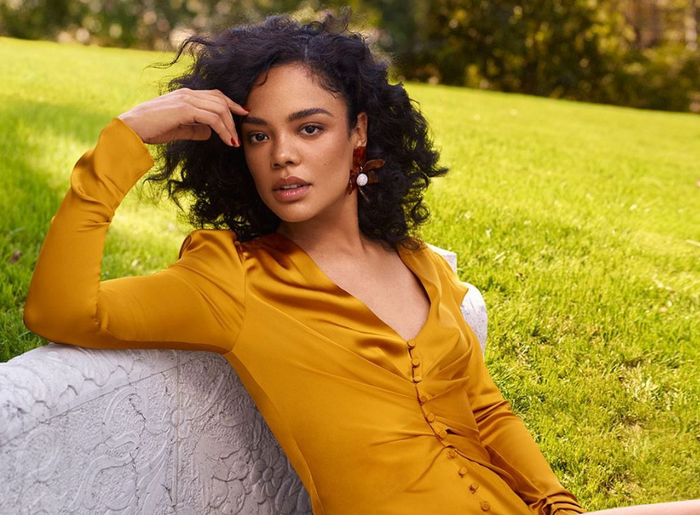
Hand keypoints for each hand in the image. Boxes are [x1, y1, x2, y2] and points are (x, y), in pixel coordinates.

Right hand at [116, 88, 248, 146]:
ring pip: (219, 109)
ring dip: (230, 127)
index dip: (231, 104)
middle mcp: (187, 94)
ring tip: (234, 142)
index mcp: (186, 95)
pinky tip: (227, 141)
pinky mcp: (185, 109)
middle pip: (221, 100)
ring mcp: (186, 99)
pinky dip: (223, 130)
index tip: (242, 114)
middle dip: (234, 117)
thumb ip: (194, 129)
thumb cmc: (150, 129)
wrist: (131, 128)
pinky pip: (212, 118)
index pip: (215, 95)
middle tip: (239, 136)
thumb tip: (209, 133)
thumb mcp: (177, 129)